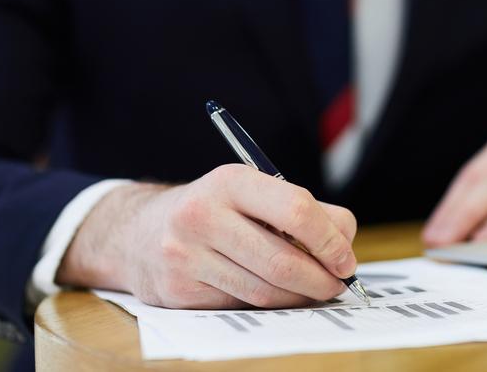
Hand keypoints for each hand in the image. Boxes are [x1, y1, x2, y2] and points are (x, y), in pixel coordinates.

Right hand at [56, 164, 357, 308]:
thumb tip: (344, 244)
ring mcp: (186, 254)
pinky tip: (277, 296)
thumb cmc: (214, 210)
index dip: (329, 240)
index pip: (295, 210)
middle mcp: (203, 214)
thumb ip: (301, 211)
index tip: (346, 260)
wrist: (140, 231)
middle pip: (282, 260)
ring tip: (314, 292)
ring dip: (299, 297)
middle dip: (321, 280)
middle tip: (338, 286)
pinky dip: (268, 305)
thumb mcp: (251, 192)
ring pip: (263, 291)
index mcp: (230, 180)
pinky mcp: (178, 289)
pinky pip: (239, 305)